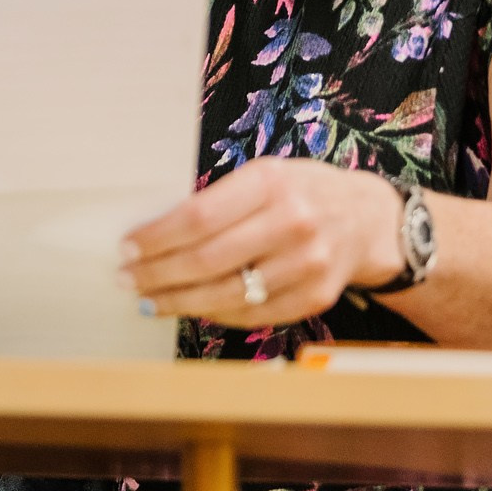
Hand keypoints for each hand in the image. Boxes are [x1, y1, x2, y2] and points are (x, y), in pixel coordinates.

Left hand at [120, 157, 408, 330]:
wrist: (365, 218)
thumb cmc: (299, 193)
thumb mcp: (263, 176)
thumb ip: (218, 200)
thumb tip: (153, 234)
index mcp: (270, 182)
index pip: (198, 217)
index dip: (156, 238)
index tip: (126, 249)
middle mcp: (292, 222)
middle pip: (207, 260)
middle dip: (158, 274)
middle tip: (127, 279)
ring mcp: (308, 263)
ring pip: (227, 294)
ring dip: (179, 301)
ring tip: (149, 300)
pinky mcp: (317, 296)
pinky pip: (254, 314)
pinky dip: (217, 314)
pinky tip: (192, 308)